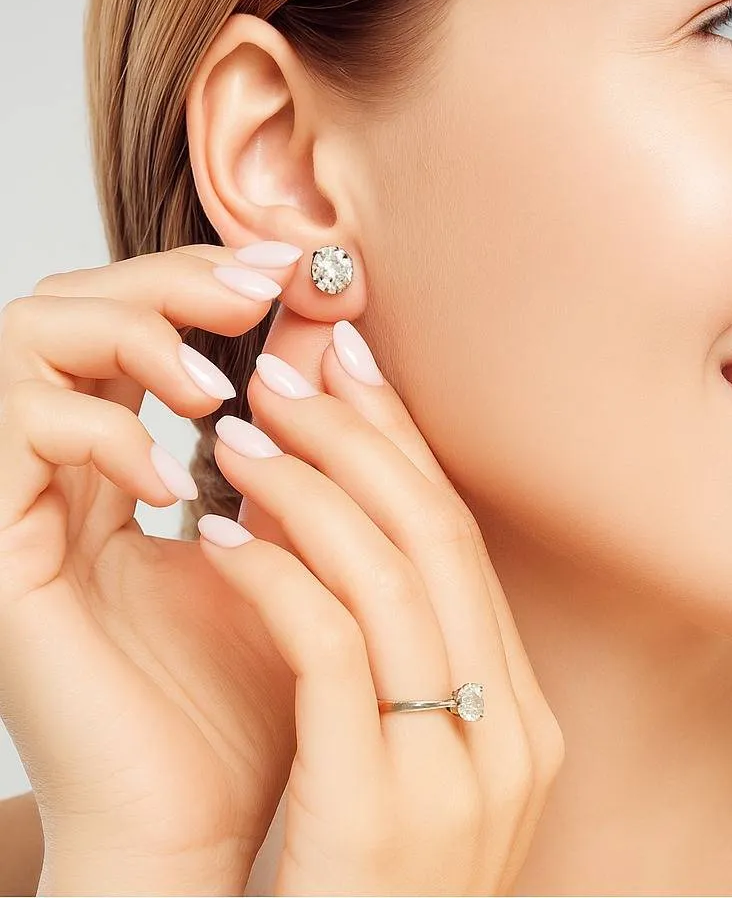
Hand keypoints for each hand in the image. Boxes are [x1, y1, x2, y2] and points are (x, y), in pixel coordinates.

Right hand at [0, 244, 307, 891]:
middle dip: (170, 277)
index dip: (210, 278)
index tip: (306, 275)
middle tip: (262, 288)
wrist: (202, 823)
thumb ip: (302, 448)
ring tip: (216, 389)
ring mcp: (18, 510)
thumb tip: (333, 333)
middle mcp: (55, 478)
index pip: (136, 325)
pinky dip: (97, 428)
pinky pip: (13, 431)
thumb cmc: (258, 698)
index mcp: (117, 472)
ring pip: (24, 336)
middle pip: (72, 304)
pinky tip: (176, 478)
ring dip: (131, 335)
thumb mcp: (296, 545)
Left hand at [194, 313, 563, 892]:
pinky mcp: (384, 808)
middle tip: (295, 362)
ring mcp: (460, 775)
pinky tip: (218, 533)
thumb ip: (411, 680)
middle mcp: (510, 735)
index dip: (407, 450)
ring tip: (242, 425)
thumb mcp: (415, 784)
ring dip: (313, 487)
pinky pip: (333, 655)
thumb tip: (358, 553)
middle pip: (441, 543)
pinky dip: (276, 578)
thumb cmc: (362, 896)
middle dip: (363, 438)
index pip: (468, 550)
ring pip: (394, 580)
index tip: (353, 372)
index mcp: (522, 721)